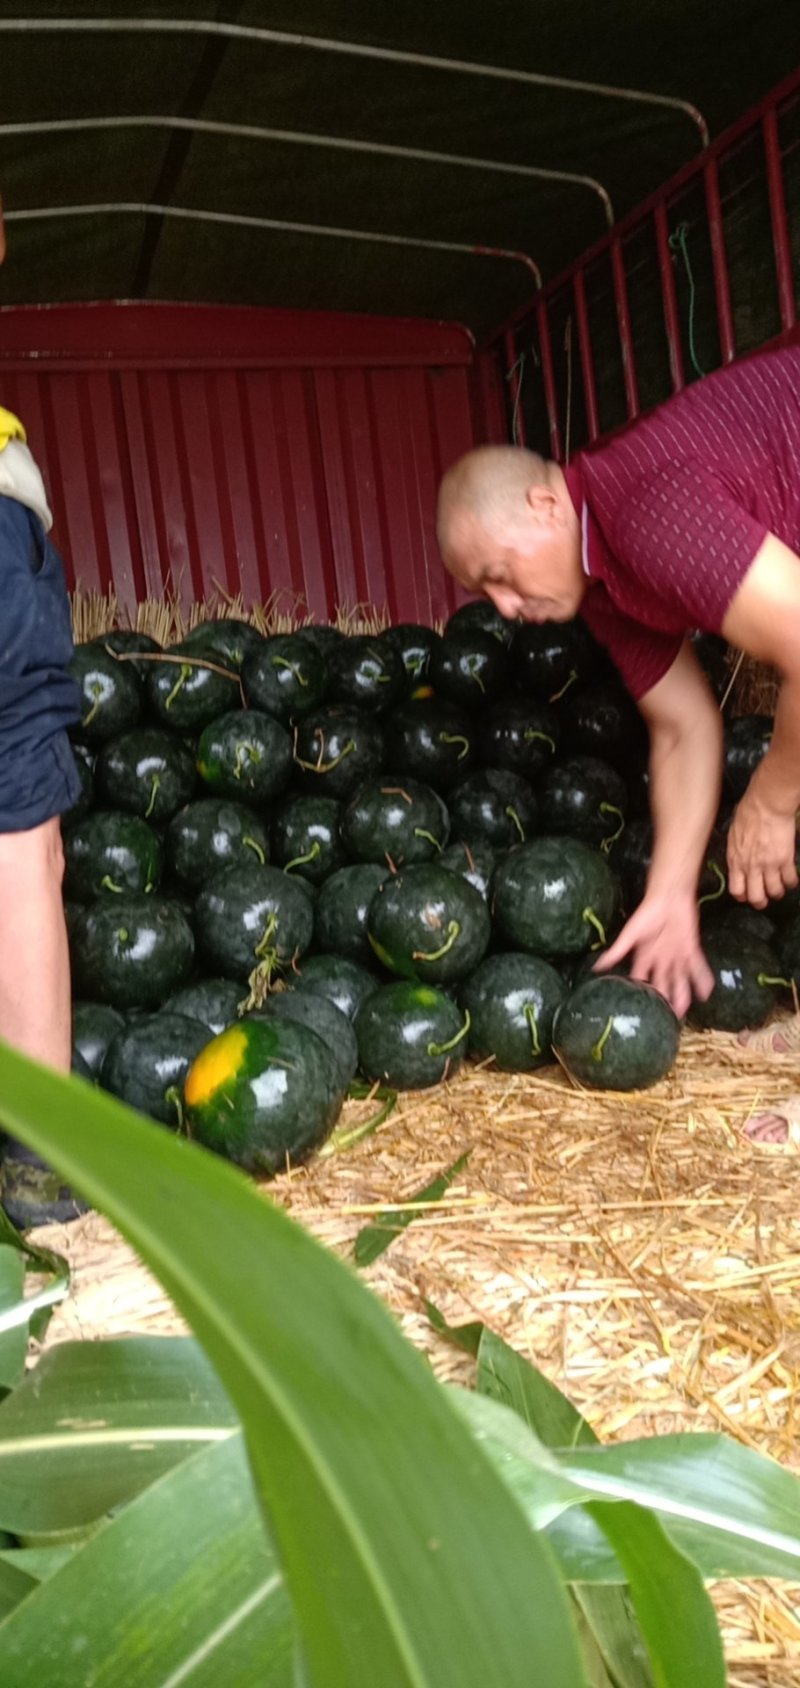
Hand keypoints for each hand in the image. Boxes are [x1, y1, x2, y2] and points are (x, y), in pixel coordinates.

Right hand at [592, 891, 713, 1018]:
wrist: (669, 896)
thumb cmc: (647, 913)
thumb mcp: (630, 933)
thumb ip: (617, 951)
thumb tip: (597, 967)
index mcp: (644, 957)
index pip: (642, 980)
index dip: (642, 994)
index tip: (642, 1012)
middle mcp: (661, 960)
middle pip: (662, 984)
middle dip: (664, 1000)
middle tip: (665, 1018)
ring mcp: (677, 955)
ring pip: (680, 979)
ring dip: (682, 994)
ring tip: (684, 1011)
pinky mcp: (691, 949)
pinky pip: (698, 966)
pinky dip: (702, 979)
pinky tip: (707, 992)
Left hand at [726, 791, 797, 906]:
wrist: (766, 804)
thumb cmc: (748, 812)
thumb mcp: (734, 835)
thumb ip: (736, 852)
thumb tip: (739, 859)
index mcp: (735, 860)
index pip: (736, 889)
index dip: (743, 896)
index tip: (747, 895)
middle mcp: (750, 866)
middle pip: (755, 896)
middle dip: (761, 902)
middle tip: (765, 899)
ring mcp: (768, 865)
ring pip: (774, 891)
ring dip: (778, 892)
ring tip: (780, 888)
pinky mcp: (785, 860)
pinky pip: (790, 880)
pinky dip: (792, 882)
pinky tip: (792, 879)